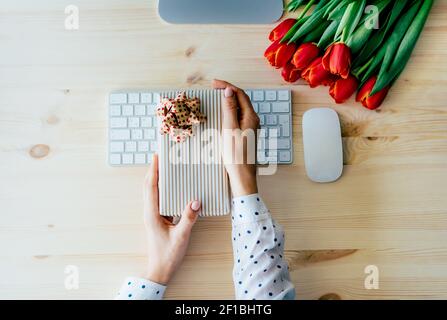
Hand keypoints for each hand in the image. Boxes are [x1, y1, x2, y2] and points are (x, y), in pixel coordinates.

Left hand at [143, 154, 200, 284]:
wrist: (160, 270)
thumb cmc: (167, 255)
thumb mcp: (181, 236)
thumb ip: (188, 218)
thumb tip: (196, 201)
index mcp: (152, 214)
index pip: (151, 187)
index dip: (153, 171)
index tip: (157, 157)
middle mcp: (150, 212)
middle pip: (149, 186)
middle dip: (153, 170)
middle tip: (161, 157)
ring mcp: (153, 216)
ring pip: (152, 192)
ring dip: (157, 178)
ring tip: (165, 167)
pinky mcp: (158, 219)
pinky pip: (159, 199)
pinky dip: (163, 189)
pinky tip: (172, 187)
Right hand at [212, 79, 259, 196]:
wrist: (242, 175)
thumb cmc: (236, 154)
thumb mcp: (230, 129)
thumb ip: (229, 109)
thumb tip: (228, 91)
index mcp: (250, 117)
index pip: (240, 94)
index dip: (227, 86)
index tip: (214, 83)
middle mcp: (252, 120)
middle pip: (241, 99)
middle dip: (228, 91)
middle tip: (214, 87)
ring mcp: (250, 127)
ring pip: (239, 108)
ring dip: (228, 101)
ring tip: (217, 97)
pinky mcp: (245, 134)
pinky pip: (238, 117)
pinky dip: (229, 111)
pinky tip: (222, 114)